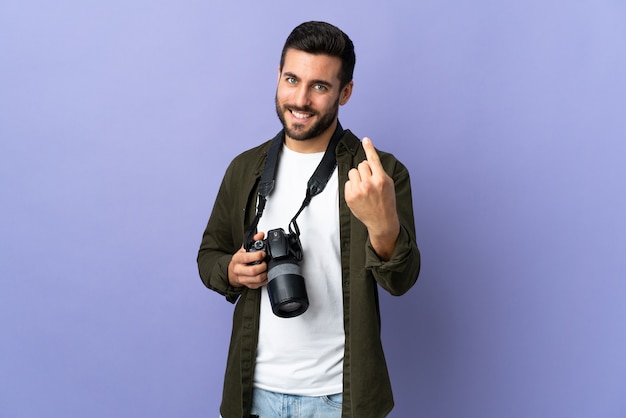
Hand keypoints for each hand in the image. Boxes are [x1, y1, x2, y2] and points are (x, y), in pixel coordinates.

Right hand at [228, 232, 267, 288]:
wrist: (233, 271)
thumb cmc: (240, 259)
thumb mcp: (245, 248)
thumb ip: (253, 240)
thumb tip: (260, 235)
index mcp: (237, 259)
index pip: (246, 258)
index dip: (257, 256)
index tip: (263, 254)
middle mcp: (238, 270)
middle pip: (253, 271)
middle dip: (263, 266)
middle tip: (265, 262)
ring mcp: (243, 279)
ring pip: (257, 279)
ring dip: (265, 273)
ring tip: (267, 268)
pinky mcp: (248, 285)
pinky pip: (259, 284)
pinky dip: (265, 279)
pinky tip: (266, 274)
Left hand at [345, 137, 399, 259]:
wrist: (382, 220)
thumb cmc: (386, 201)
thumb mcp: (388, 184)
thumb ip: (379, 171)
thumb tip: (368, 160)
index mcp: (381, 179)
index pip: (373, 159)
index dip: (369, 148)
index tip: (365, 139)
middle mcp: (369, 184)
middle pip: (361, 165)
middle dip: (365, 170)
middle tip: (370, 180)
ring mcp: (358, 191)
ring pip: (353, 172)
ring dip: (357, 177)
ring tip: (364, 187)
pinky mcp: (350, 197)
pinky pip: (347, 182)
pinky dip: (352, 186)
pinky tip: (359, 194)